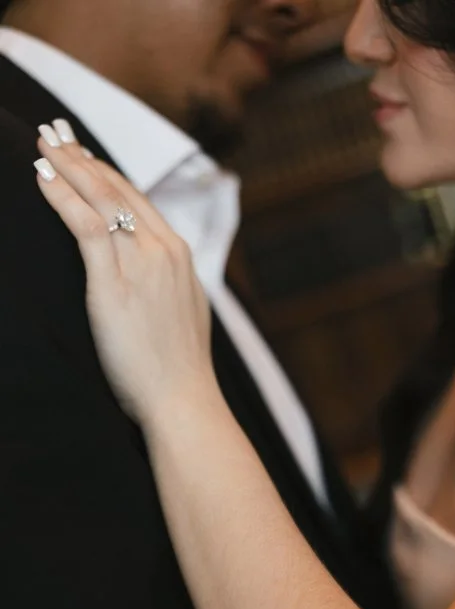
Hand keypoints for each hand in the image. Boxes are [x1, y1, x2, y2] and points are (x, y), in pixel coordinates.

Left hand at [34, 125, 211, 421]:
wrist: (183, 399)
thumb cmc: (179, 371)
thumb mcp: (183, 316)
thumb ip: (168, 286)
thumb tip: (153, 280)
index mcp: (181, 257)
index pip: (139, 201)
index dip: (107, 174)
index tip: (84, 156)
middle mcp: (164, 252)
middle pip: (119, 190)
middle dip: (84, 158)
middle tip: (55, 133)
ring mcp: (142, 265)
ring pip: (101, 199)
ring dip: (69, 165)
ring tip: (43, 144)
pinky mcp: (114, 283)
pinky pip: (85, 226)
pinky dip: (62, 196)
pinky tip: (41, 178)